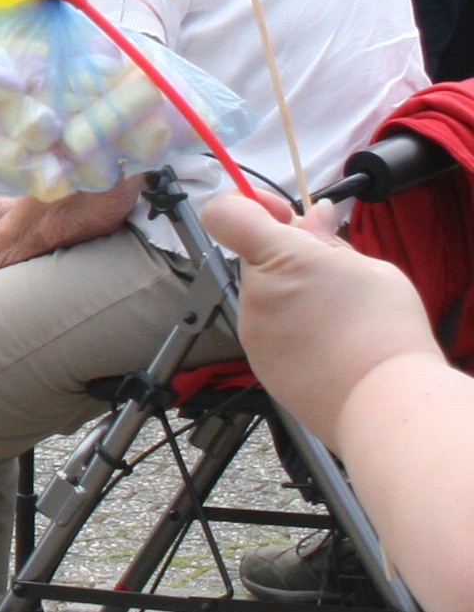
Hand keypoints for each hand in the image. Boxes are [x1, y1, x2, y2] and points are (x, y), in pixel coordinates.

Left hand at [206, 191, 443, 435]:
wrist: (384, 406)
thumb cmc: (385, 334)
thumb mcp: (372, 269)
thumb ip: (329, 241)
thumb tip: (313, 218)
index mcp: (277, 258)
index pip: (225, 213)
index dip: (248, 205)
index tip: (283, 215)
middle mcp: (254, 294)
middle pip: (257, 259)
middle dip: (289, 259)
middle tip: (335, 277)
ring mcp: (253, 333)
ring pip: (267, 298)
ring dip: (294, 299)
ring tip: (342, 321)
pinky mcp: (260, 365)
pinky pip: (272, 334)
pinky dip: (295, 333)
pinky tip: (332, 348)